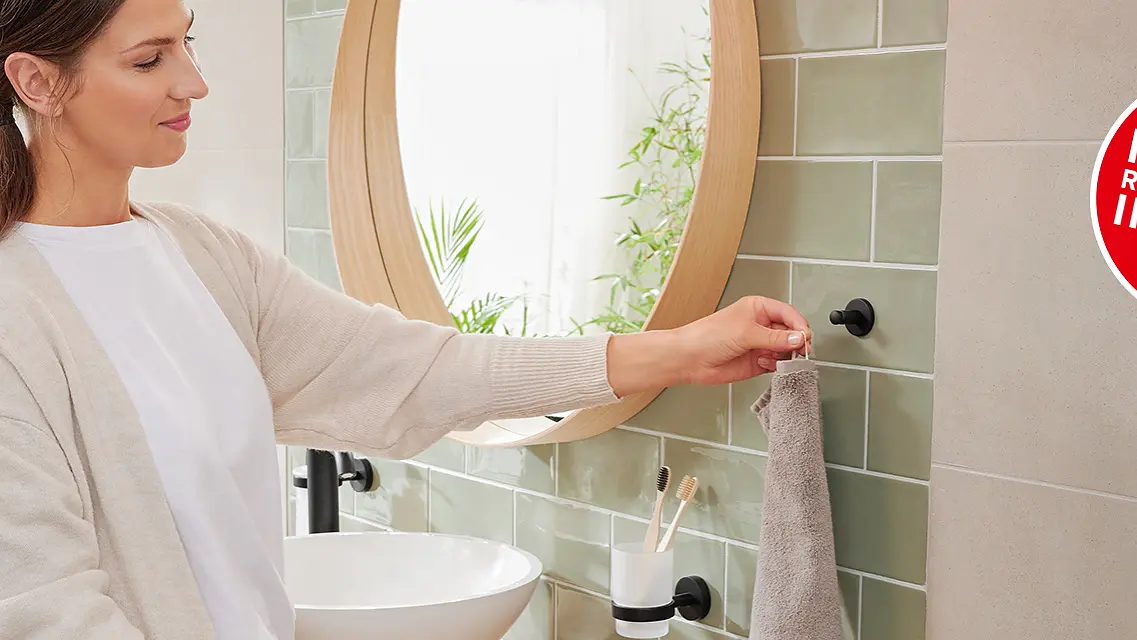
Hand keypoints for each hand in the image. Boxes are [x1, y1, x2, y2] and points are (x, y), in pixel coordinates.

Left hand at [605, 296, 810, 396]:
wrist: (690, 359)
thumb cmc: (708, 336)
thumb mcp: (746, 332)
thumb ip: (775, 337)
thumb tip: (799, 338)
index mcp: (758, 308)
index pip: (788, 313)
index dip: (799, 325)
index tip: (805, 337)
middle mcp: (761, 325)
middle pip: (791, 332)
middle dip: (796, 342)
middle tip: (798, 350)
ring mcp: (760, 344)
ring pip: (786, 349)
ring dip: (786, 355)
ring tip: (778, 358)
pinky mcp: (757, 362)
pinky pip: (777, 364)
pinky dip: (776, 366)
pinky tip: (766, 365)